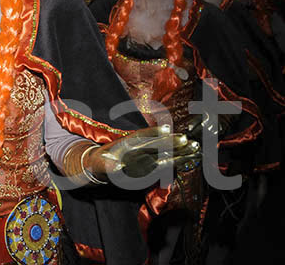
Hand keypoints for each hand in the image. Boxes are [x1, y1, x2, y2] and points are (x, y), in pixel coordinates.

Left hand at [86, 124, 200, 179]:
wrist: (102, 165)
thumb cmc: (103, 164)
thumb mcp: (103, 166)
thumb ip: (110, 167)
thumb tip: (117, 167)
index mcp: (126, 145)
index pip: (141, 137)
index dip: (153, 133)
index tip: (166, 130)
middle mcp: (138, 147)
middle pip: (157, 143)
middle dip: (171, 142)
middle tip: (188, 140)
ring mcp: (146, 154)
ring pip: (165, 150)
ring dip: (180, 150)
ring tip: (195, 146)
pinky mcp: (152, 164)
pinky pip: (167, 161)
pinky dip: (179, 160)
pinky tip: (192, 157)